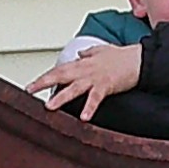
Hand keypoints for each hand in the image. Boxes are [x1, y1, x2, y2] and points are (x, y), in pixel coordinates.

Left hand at [28, 42, 143, 117]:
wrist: (138, 60)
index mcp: (82, 63)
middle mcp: (85, 70)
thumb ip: (88, 53)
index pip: (59, 70)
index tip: (32, 85)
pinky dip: (89, 107)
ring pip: (74, 88)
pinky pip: (95, 98)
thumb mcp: (101, 51)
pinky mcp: (106, 86)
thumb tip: (79, 53)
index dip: (45, 77)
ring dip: (61, 97)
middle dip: (44, 82)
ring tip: (50, 106)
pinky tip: (84, 117)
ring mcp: (94, 78)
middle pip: (60, 75)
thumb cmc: (121, 56)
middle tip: (30, 90)